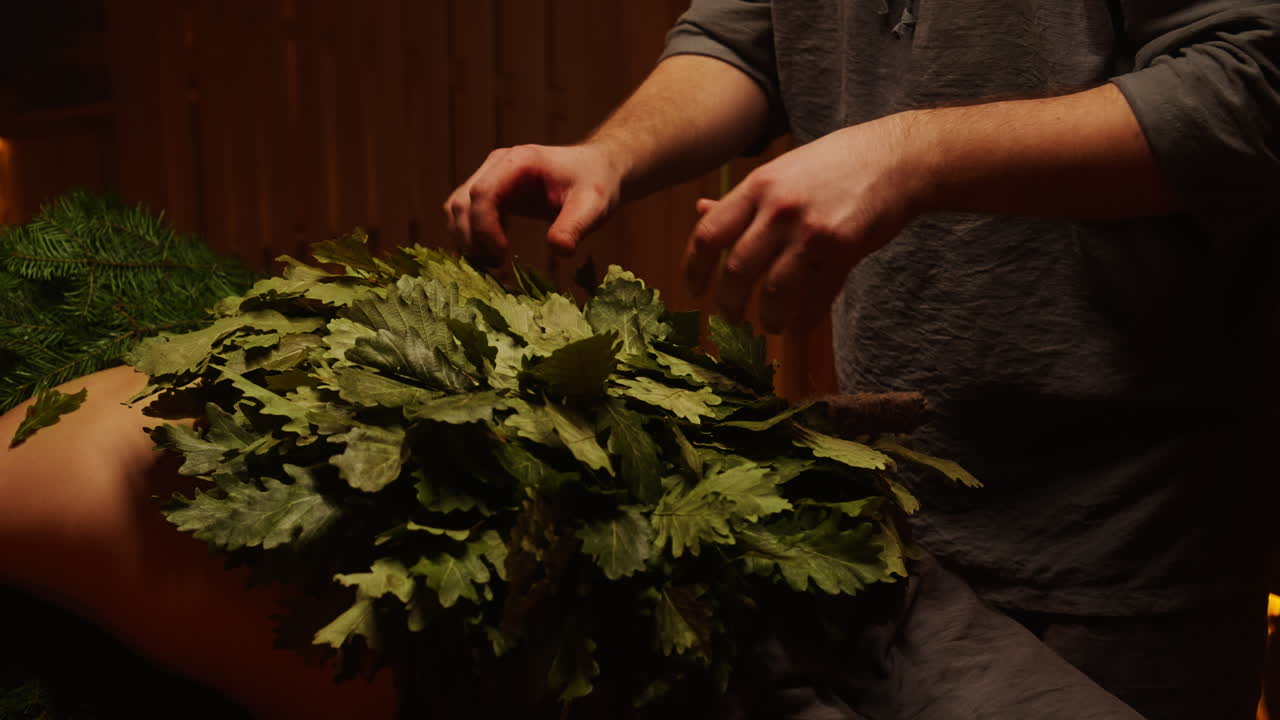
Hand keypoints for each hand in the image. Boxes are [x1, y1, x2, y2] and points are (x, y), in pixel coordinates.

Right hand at [444, 143, 622, 265]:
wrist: (597, 170)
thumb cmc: (596, 183)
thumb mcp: (593, 205)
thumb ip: (575, 226)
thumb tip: (558, 251)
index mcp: (519, 161)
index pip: (483, 193)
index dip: (484, 227)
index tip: (502, 255)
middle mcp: (498, 164)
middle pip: (462, 201)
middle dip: (471, 238)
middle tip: (495, 267)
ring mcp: (491, 176)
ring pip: (457, 207)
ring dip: (466, 239)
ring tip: (492, 265)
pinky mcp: (492, 191)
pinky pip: (467, 213)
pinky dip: (470, 236)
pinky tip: (492, 256)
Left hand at [683, 114, 929, 333]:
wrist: (896, 159)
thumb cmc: (835, 164)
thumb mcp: (781, 171)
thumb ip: (742, 198)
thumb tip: (701, 211)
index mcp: (757, 186)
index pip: (709, 235)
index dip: (694, 269)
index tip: (693, 290)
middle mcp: (779, 208)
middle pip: (736, 270)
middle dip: (728, 304)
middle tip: (729, 318)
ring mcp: (811, 229)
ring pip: (774, 291)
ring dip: (768, 317)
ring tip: (770, 325)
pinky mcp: (842, 249)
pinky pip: (816, 296)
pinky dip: (805, 317)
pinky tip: (801, 324)